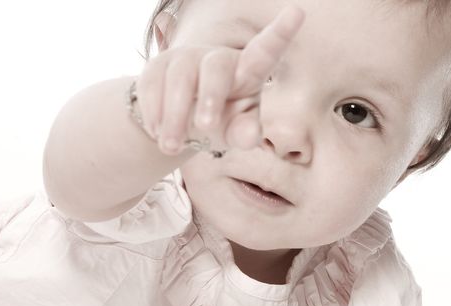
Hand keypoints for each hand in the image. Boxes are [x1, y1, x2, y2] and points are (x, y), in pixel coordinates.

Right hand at [135, 5, 304, 154]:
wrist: (183, 123)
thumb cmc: (223, 123)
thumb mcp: (236, 132)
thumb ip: (245, 134)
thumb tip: (250, 137)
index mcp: (249, 71)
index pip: (266, 50)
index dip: (280, 33)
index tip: (297, 12)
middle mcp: (218, 58)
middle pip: (216, 66)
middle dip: (210, 96)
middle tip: (205, 127)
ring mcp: (186, 58)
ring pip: (179, 75)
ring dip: (175, 115)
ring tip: (172, 147)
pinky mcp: (158, 65)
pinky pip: (152, 83)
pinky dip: (154, 112)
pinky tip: (157, 132)